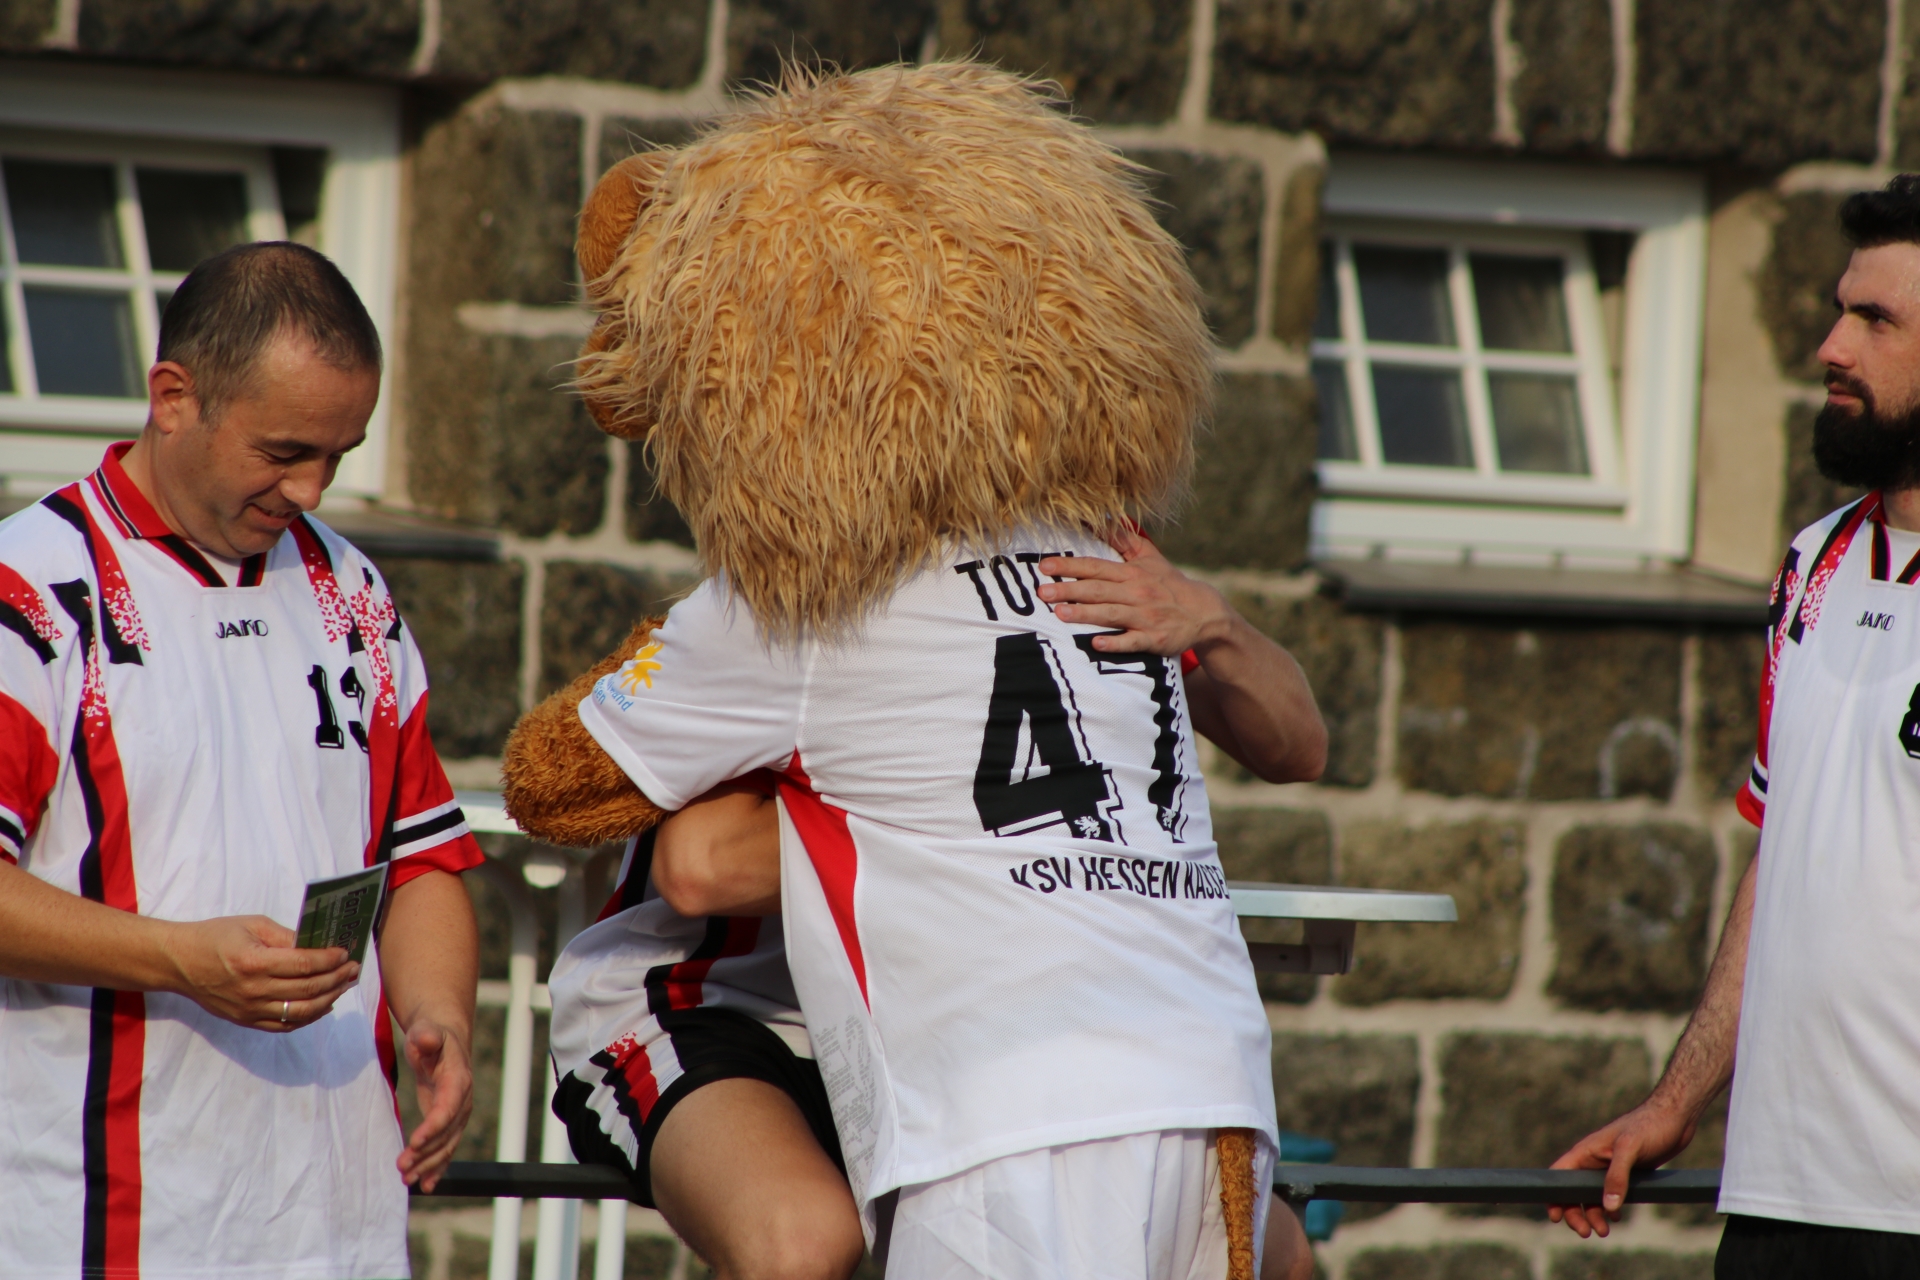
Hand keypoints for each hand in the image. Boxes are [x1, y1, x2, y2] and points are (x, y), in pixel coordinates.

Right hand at [160, 915, 356, 1031]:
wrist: (179, 962)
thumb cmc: (215, 937)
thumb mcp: (252, 925)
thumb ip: (286, 937)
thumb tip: (318, 945)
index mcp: (253, 962)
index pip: (303, 965)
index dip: (329, 960)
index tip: (346, 953)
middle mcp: (252, 990)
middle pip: (307, 989)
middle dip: (337, 979)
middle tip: (354, 969)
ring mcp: (249, 1010)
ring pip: (301, 1012)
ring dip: (329, 999)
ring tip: (344, 985)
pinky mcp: (246, 1021)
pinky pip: (285, 1025)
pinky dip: (309, 1017)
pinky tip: (325, 1005)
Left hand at [398, 1017, 473, 1191]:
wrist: (444, 1042)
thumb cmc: (431, 1037)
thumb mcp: (427, 1032)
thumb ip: (427, 1037)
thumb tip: (427, 1039)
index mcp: (459, 1080)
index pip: (448, 1108)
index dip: (433, 1127)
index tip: (414, 1142)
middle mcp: (463, 1101)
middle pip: (447, 1133)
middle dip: (426, 1153)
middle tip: (401, 1167)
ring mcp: (458, 1114)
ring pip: (446, 1145)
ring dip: (428, 1165)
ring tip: (405, 1179)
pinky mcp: (448, 1123)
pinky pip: (446, 1148)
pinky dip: (437, 1167)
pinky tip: (426, 1185)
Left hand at [1037, 528, 1228, 656]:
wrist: (1204, 612)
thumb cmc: (1169, 584)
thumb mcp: (1150, 558)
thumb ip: (1124, 540)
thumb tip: (1102, 518)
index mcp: (1132, 573)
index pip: (1096, 567)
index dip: (1069, 566)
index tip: (1044, 566)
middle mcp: (1137, 593)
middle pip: (1098, 590)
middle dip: (1069, 590)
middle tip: (1043, 592)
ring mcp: (1146, 617)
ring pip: (1111, 614)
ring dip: (1085, 614)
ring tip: (1060, 614)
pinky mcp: (1155, 639)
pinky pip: (1133, 641)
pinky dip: (1116, 643)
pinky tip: (1096, 643)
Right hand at [1546, 1098, 1698, 1236]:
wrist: (1674, 1119)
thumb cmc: (1648, 1126)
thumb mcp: (1629, 1149)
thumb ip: (1617, 1177)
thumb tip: (1608, 1207)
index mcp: (1586, 1151)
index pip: (1560, 1175)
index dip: (1554, 1196)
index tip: (1555, 1217)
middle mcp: (1594, 1161)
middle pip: (1574, 1191)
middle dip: (1576, 1213)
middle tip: (1586, 1233)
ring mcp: (1609, 1168)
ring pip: (1593, 1197)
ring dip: (1594, 1215)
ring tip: (1604, 1231)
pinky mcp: (1626, 1174)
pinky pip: (1611, 1195)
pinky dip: (1610, 1209)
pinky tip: (1617, 1217)